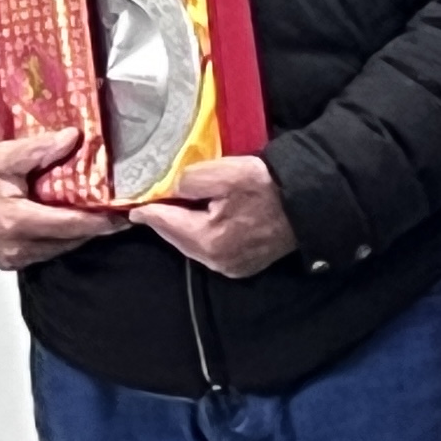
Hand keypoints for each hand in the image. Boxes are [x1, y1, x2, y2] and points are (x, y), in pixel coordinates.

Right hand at [0, 130, 119, 271]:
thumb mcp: (2, 155)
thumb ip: (38, 150)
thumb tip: (74, 138)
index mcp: (14, 222)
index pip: (69, 225)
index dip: (99, 221)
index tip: (123, 214)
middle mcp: (16, 248)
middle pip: (68, 240)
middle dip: (94, 226)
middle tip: (118, 210)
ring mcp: (13, 259)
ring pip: (59, 248)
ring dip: (79, 232)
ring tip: (100, 213)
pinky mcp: (10, 262)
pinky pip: (46, 251)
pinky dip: (61, 236)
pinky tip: (70, 220)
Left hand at [133, 155, 297, 277]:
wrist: (309, 203)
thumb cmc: (265, 185)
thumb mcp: (223, 173)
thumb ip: (189, 182)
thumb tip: (171, 190)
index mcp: (208, 241)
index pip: (166, 224)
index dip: (148, 212)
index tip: (131, 209)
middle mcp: (217, 261)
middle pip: (178, 240)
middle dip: (164, 223)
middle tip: (149, 207)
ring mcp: (233, 267)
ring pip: (195, 247)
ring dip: (182, 230)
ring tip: (172, 212)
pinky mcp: (245, 265)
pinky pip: (211, 250)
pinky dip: (201, 236)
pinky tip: (200, 223)